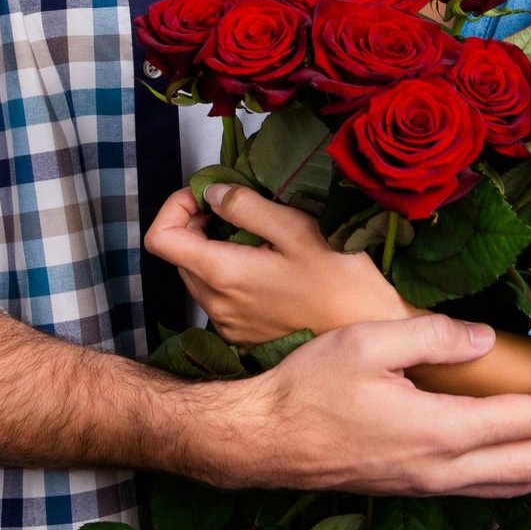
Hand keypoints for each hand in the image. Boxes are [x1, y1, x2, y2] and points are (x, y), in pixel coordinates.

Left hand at [144, 182, 413, 345]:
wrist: (371, 334)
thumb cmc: (342, 280)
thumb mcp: (298, 229)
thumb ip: (248, 207)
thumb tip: (213, 193)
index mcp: (223, 274)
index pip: (160, 237)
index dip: (175, 207)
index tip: (209, 194)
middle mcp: (216, 305)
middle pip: (179, 255)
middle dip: (199, 224)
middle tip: (240, 208)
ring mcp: (229, 325)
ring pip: (200, 276)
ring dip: (216, 249)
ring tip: (261, 237)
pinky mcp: (244, 336)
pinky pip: (221, 298)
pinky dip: (232, 275)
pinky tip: (271, 268)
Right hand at [197, 313, 530, 496]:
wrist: (263, 441)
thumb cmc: (309, 388)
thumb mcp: (368, 342)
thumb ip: (431, 335)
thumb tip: (482, 337)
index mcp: (437, 431)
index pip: (523, 417)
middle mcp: (442, 469)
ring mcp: (431, 484)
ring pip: (515, 487)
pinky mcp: (419, 486)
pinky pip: (489, 491)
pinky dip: (527, 479)